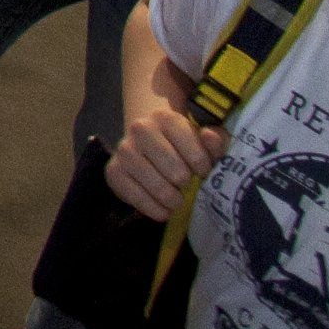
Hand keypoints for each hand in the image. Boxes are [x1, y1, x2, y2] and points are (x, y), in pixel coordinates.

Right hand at [107, 88, 216, 219]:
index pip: (195, 153)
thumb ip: (215, 141)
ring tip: (177, 199)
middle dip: (186, 184)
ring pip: (159, 188)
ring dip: (173, 200)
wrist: (147, 145)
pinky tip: (164, 209)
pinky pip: (139, 199)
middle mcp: (140, 129)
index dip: (203, 169)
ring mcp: (124, 150)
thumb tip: (209, 136)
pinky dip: (156, 210)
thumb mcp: (203, 141)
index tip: (202, 172)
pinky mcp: (113, 171)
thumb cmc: (182, 146)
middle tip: (186, 184)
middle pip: (177, 173)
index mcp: (165, 118)